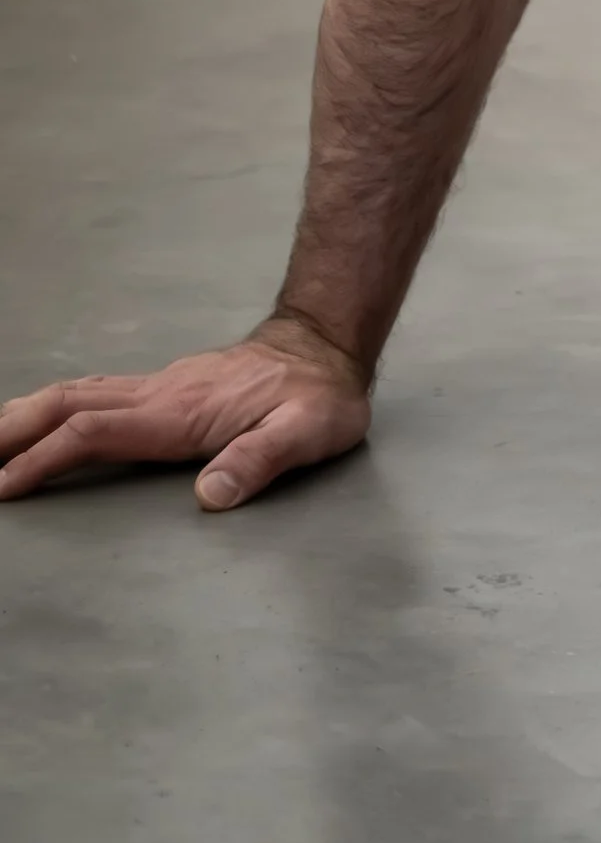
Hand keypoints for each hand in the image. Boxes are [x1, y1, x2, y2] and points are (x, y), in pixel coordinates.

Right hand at [0, 316, 371, 509]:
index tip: (6, 487)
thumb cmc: (320, 395)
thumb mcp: (309, 431)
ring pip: (75, 392)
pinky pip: (94, 394)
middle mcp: (159, 394)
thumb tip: (211, 494)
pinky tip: (42, 420)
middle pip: (67, 403)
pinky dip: (55, 408)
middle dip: (14, 431)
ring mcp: (159, 387)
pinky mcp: (165, 388)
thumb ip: (260, 459)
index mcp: (179, 412)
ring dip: (26, 415)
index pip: (93, 432)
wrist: (326, 348)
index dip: (45, 459)